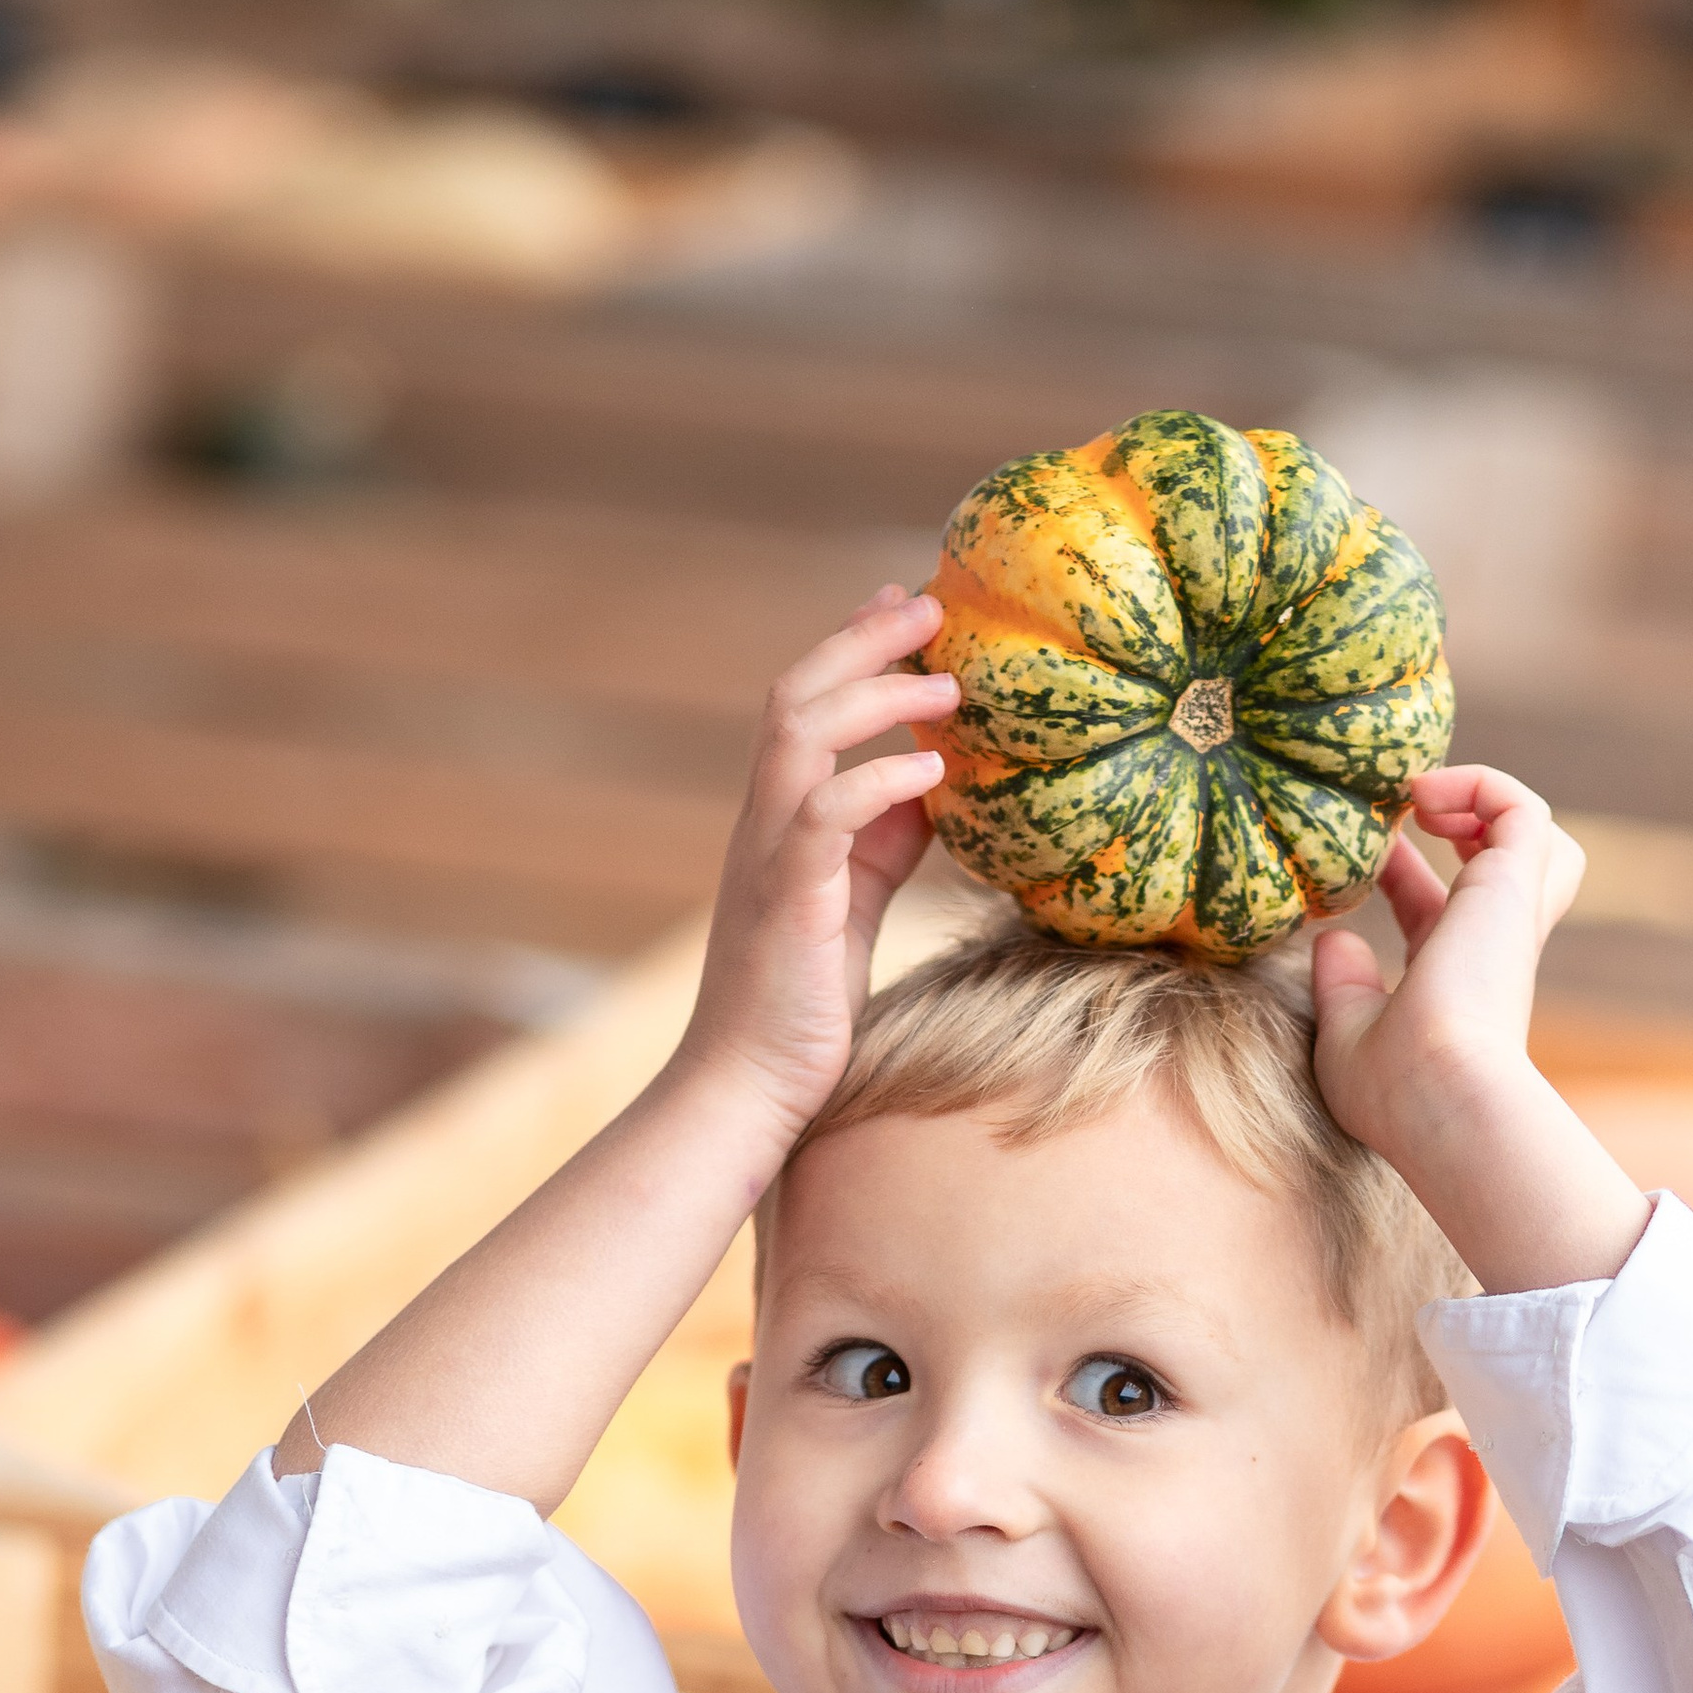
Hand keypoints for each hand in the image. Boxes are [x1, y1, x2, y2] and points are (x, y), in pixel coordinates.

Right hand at [677, 588, 956, 1144]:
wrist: (744, 1088)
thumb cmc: (799, 1006)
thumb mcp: (852, 904)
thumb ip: (882, 842)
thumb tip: (931, 786)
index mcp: (776, 821)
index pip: (803, 706)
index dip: (850, 647)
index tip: (904, 604)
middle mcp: (761, 823)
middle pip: (795, 694)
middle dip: (862, 641)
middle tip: (930, 605)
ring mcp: (768, 857)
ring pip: (800, 735)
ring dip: (876, 697)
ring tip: (947, 686)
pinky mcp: (788, 900)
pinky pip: (826, 816)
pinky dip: (879, 781)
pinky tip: (933, 772)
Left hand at [1312, 768, 1649, 1295]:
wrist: (1443, 1096)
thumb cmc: (1396, 1090)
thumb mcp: (1348, 1037)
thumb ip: (1341, 986)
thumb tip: (1334, 940)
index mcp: (1453, 983)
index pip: (1436, 913)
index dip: (1402, 875)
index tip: (1364, 856)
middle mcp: (1492, 947)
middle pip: (1505, 870)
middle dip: (1463, 827)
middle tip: (1406, 807)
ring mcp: (1511, 915)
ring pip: (1539, 840)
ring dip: (1488, 801)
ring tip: (1425, 795)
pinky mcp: (1516, 885)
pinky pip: (1520, 808)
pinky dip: (1480, 784)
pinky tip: (1422, 795)